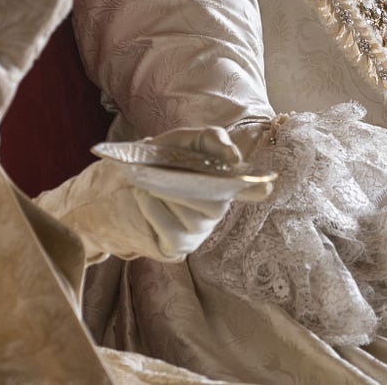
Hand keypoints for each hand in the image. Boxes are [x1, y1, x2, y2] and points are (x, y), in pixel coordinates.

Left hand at [129, 126, 272, 257]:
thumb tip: (233, 156)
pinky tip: (143, 199)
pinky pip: (173, 231)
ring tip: (147, 185)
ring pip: (194, 218)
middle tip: (163, 174)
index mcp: (222, 181)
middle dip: (188, 187)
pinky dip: (154, 211)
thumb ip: (210, 139)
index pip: (252, 188)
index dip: (255, 187)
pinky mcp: (180, 247)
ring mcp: (200, 231)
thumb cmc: (161, 161)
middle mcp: (217, 208)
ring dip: (166, 196)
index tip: (261, 185)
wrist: (125, 184)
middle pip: (216, 202)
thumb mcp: (183, 141)